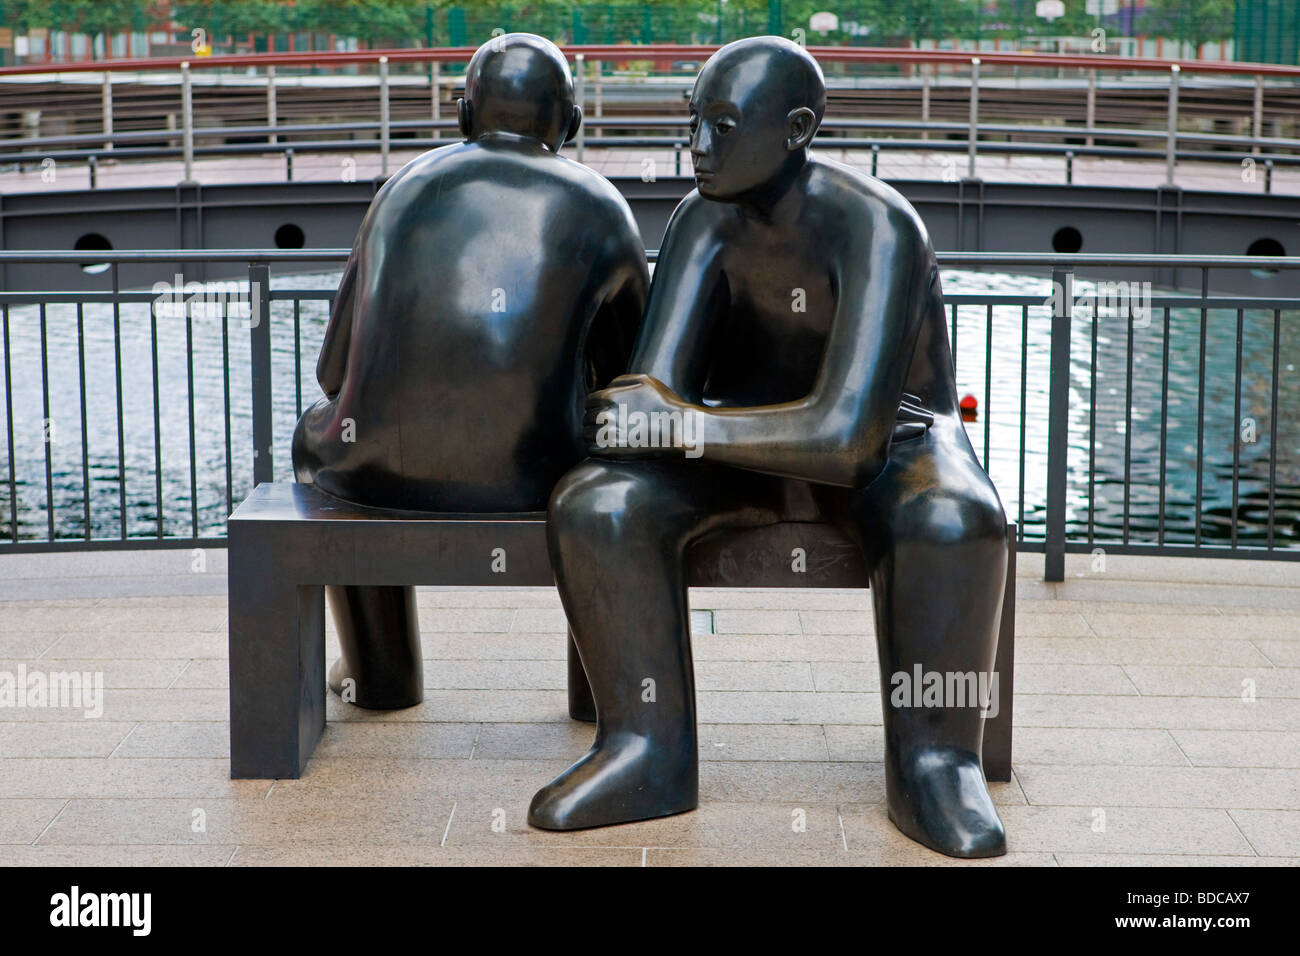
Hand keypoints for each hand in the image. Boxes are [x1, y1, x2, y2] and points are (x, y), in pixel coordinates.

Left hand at [583, 374, 700, 459]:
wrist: (679, 429)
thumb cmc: (664, 403)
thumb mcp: (645, 380)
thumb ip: (621, 380)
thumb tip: (606, 387)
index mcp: (610, 396)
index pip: (589, 402)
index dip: (595, 406)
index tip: (602, 411)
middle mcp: (606, 415)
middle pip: (587, 419)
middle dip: (594, 421)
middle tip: (605, 425)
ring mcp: (608, 435)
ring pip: (587, 435)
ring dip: (593, 435)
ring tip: (604, 436)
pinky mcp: (612, 452)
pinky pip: (592, 450)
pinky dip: (596, 449)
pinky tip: (606, 447)